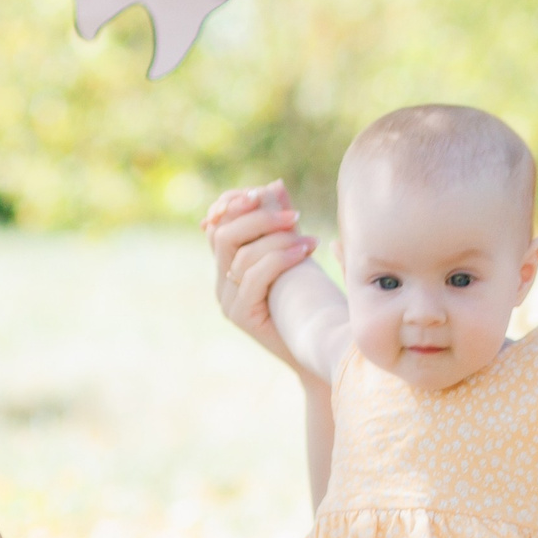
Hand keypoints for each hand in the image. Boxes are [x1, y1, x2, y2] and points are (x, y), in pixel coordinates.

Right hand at [202, 181, 316, 371]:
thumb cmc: (313, 302)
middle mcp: (221, 283)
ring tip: (309, 240)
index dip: (232, 203)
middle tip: (294, 214)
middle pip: (222, 233)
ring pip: (239, 254)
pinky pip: (252, 277)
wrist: (322, 352)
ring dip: (277, 239)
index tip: (262, 191)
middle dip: (258, 217)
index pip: (216, 224)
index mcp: (229, 266)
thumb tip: (275, 185)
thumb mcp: (296, 255)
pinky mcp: (241, 316)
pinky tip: (305, 251)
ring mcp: (228, 301)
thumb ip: (282, 224)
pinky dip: (280, 258)